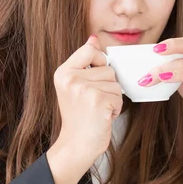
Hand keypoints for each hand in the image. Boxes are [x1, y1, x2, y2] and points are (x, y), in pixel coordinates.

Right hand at [52, 35, 122, 169]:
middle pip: (108, 69)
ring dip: (112, 99)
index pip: (90, 50)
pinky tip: (103, 117)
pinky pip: (119, 97)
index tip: (93, 81)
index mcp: (63, 72)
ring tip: (98, 110)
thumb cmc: (79, 117)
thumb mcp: (74, 86)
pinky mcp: (98, 101)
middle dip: (108, 87)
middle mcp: (71, 78)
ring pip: (116, 84)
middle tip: (93, 102)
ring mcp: (84, 90)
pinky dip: (115, 109)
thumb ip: (84, 62)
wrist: (76, 144)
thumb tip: (93, 39)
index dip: (99, 63)